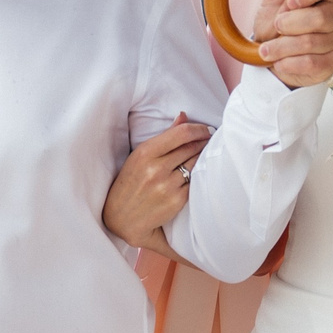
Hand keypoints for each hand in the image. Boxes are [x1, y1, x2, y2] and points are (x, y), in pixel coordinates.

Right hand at [103, 113, 211, 254]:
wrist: (122, 217)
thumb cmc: (130, 182)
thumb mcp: (140, 156)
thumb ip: (164, 136)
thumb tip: (183, 116)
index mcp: (145, 153)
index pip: (181, 134)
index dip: (198, 129)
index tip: (205, 129)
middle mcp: (156, 169)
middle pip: (191, 148)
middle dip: (203, 142)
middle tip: (210, 139)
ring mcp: (167, 186)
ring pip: (195, 164)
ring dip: (203, 157)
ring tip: (205, 153)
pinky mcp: (176, 200)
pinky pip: (194, 182)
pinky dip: (197, 175)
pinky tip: (197, 172)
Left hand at [250, 0, 332, 87]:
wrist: (273, 57)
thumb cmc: (276, 24)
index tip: (289, 2)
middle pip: (320, 17)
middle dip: (289, 24)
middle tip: (275, 27)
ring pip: (312, 42)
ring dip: (282, 47)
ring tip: (267, 50)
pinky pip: (312, 63)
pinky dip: (289, 63)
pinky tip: (281, 62)